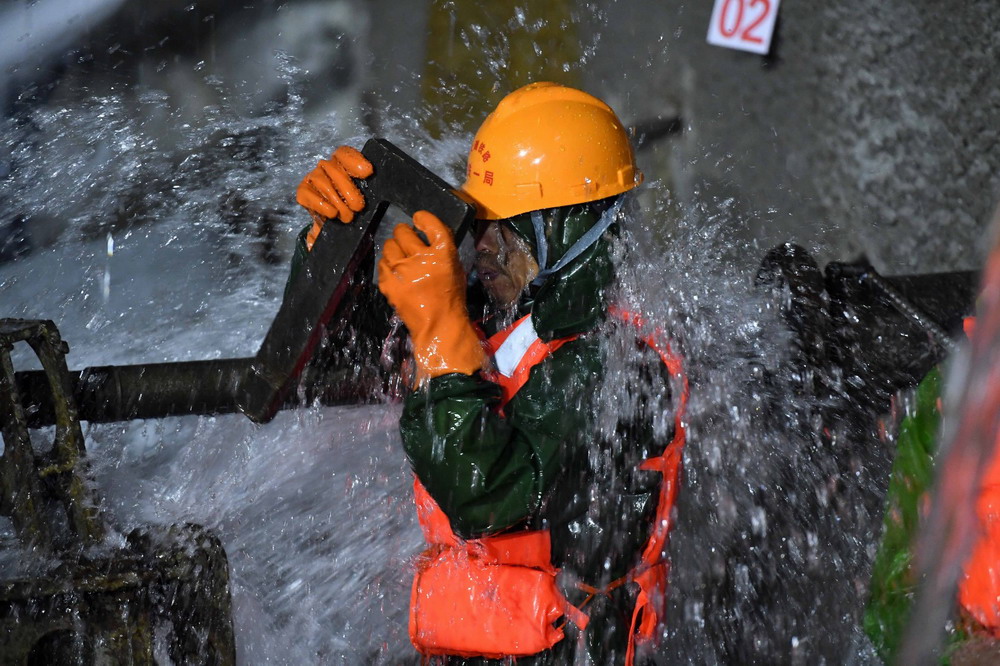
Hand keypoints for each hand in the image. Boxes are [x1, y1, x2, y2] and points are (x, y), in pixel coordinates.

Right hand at [295, 145, 372, 249]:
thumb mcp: (364, 197)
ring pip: (322, 182)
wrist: (335, 226)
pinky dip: (321, 204)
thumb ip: (369, 187)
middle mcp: (326, 167)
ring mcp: (313, 178)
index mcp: (342, 164)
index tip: (367, 172)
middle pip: (335, 169)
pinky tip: (332, 213)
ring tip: (347, 216)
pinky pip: (308, 194)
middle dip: (348, 189)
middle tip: (358, 207)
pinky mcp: (303, 191)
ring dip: (337, 200)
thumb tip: (371, 175)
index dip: (355, 160)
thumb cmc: (351, 208)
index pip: (344, 153)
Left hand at [378, 211, 485, 380]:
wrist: (437, 324)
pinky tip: (396, 272)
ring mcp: (400, 271)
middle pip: (402, 231)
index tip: (419, 219)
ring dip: (395, 248)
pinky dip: (388, 264)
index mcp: (442, 254)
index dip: (423, 217)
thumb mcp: (454, 267)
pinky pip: (382, 263)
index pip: (431, 224)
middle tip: (409, 240)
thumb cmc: (450, 296)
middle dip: (405, 233)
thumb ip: (442, 247)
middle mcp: (419, 258)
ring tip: (402, 258)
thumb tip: (426, 228)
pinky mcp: (387, 283)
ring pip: (388, 245)